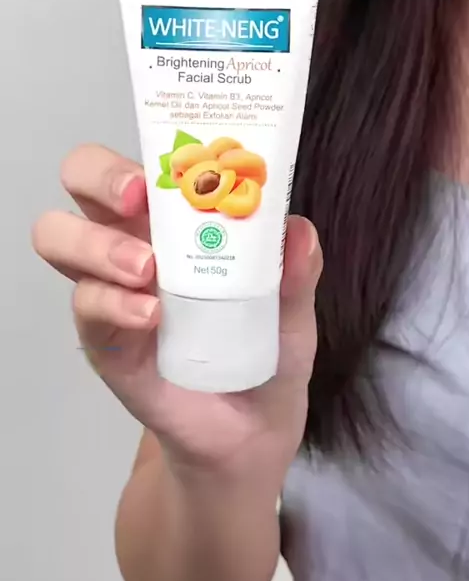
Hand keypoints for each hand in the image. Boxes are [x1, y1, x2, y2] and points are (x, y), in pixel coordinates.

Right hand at [32, 144, 321, 486]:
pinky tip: (151, 317)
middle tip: (136, 198)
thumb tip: (297, 227)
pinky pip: (86, 308)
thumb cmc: (266, 352)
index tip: (162, 164)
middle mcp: (132, 243)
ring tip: (146, 269)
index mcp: (175, 221)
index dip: (140, 149)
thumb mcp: (294, 311)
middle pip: (80, 183)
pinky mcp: (105, 341)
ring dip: (98, 243)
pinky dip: (114, 303)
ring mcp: (112, 291)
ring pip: (60, 238)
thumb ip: (296, 271)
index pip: (137, 163)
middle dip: (99, 177)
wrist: (252, 432)